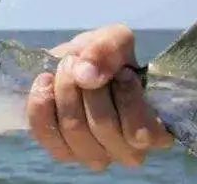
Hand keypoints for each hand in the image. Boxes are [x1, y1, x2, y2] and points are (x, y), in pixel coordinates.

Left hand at [25, 24, 173, 171]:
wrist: (73, 63)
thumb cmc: (105, 57)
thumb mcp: (114, 40)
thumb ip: (108, 50)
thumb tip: (87, 76)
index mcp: (155, 132)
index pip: (140, 131)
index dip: (124, 95)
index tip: (121, 72)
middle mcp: (128, 153)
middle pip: (102, 124)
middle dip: (86, 84)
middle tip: (80, 63)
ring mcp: (95, 156)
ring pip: (74, 128)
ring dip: (64, 91)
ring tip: (66, 71)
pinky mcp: (63, 152)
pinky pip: (46, 134)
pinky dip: (41, 104)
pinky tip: (45, 82)